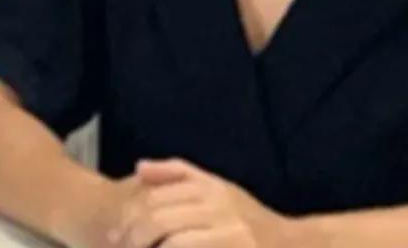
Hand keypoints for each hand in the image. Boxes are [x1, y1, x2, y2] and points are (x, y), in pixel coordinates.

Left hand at [108, 158, 293, 247]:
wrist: (291, 245)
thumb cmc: (248, 219)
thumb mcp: (217, 188)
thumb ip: (178, 174)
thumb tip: (139, 167)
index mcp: (209, 188)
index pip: (154, 198)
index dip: (128, 218)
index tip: (116, 235)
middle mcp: (219, 206)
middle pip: (158, 220)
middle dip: (133, 238)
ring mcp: (229, 233)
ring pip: (173, 241)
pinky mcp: (232, 246)